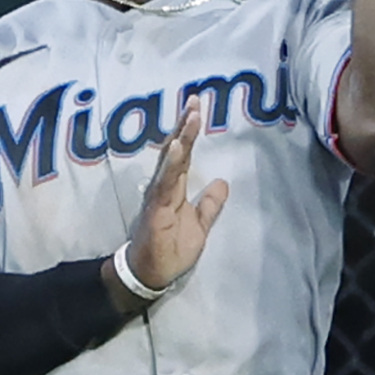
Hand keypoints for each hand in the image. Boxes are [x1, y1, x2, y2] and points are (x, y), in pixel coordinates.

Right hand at [115, 101, 230, 302]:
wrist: (151, 274)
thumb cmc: (171, 250)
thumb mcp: (200, 226)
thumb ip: (210, 205)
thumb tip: (223, 182)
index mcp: (174, 188)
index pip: (183, 154)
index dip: (190, 133)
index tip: (197, 109)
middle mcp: (164, 186)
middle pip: (176, 150)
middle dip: (185, 125)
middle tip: (194, 100)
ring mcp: (159, 195)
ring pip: (171, 160)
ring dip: (181, 137)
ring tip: (191, 115)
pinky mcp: (156, 207)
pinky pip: (164, 182)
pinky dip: (171, 163)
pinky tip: (177, 146)